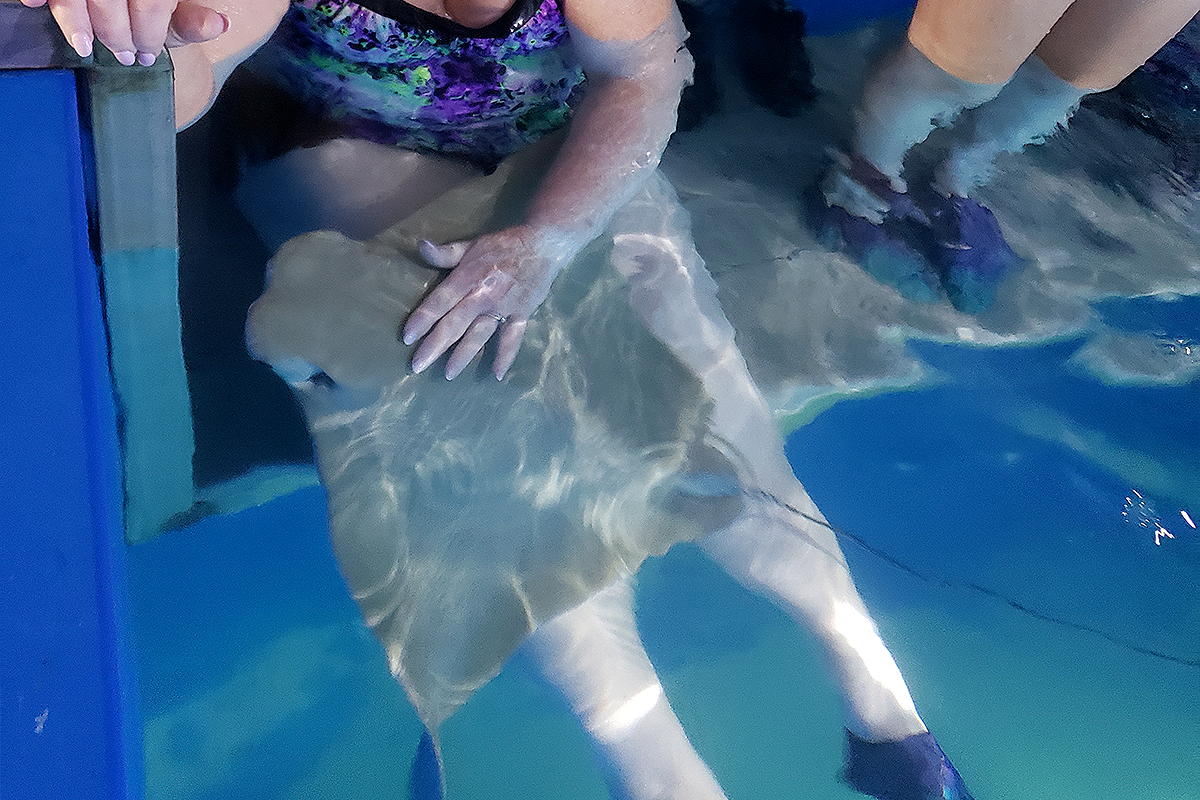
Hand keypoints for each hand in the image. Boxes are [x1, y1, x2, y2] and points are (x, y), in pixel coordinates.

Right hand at [22, 0, 228, 64]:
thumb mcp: (177, 5)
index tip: (145, 56)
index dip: (148, 34)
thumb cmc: (156, 1)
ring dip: (72, 18)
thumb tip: (219, 25)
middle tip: (122, 56)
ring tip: (83, 46)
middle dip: (114, 33)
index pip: (151, 3)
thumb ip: (190, 19)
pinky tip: (33, 4)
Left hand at [401, 226, 566, 380]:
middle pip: (455, 322)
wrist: (542, 244)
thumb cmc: (502, 246)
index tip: (407, 337)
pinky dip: (506, 355)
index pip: (440, 300)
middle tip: (418, 365)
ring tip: (448, 374)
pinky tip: (497, 374)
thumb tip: (421, 246)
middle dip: (435, 345)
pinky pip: (513, 337)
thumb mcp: (471, 245)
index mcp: (468, 276)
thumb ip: (445, 254)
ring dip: (463, 354)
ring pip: (479, 334)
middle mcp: (483, 294)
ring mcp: (503, 307)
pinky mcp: (521, 314)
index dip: (423, 318)